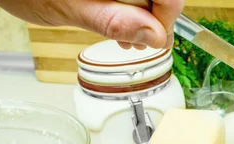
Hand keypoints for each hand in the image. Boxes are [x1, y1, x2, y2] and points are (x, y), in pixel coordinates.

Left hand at [0, 0, 183, 48]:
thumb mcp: (66, 8)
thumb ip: (112, 21)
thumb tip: (154, 36)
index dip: (167, 18)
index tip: (156, 41)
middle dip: (155, 19)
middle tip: (137, 44)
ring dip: (144, 16)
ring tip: (126, 38)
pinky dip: (131, 9)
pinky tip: (121, 22)